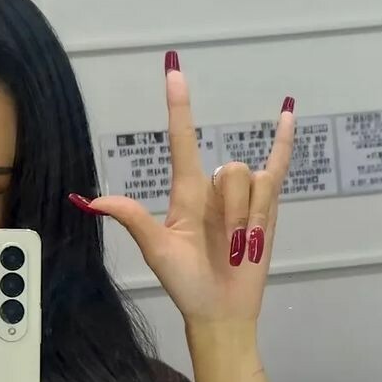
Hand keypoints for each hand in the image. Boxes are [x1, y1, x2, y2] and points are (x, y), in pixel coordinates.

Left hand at [69, 56, 295, 326]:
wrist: (220, 311)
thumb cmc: (186, 284)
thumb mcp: (157, 251)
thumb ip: (134, 219)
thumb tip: (94, 200)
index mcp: (186, 194)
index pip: (183, 142)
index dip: (179, 107)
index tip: (173, 71)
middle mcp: (213, 189)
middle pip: (229, 171)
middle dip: (233, 208)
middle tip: (225, 245)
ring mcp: (242, 196)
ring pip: (252, 181)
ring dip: (250, 216)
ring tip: (241, 245)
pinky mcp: (267, 206)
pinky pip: (278, 166)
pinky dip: (284, 141)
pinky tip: (287, 111)